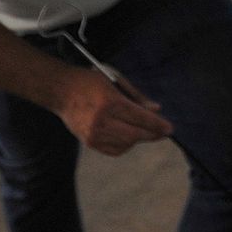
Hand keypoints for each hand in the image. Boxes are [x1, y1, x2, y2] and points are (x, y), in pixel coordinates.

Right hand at [53, 65, 173, 155]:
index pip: (140, 118)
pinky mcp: (89, 142)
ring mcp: (94, 134)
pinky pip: (115, 150)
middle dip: (152, 134)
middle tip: (163, 132)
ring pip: (126, 144)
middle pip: (135, 134)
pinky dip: (125, 145)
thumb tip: (156, 110)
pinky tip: (127, 136)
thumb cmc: (90, 81)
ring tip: (142, 130)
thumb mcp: (115, 80)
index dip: (157, 125)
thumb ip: (137, 97)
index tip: (169, 129)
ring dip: (138, 138)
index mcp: (110, 102)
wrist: (61, 91)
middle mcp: (101, 120)